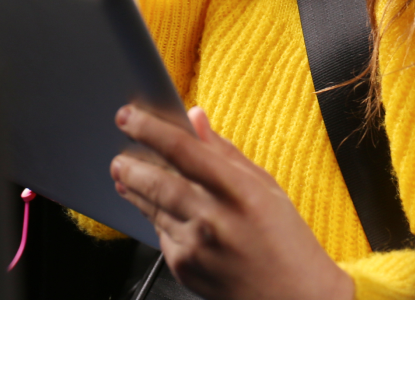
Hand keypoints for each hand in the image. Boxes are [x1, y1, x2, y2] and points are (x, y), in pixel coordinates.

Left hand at [111, 104, 354, 299]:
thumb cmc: (285, 240)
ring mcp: (196, 248)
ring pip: (152, 209)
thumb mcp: (264, 186)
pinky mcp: (184, 270)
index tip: (128, 116)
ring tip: (125, 175)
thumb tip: (194, 118)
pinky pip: (161, 236)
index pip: (183, 150)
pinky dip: (156, 219)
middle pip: (158, 183)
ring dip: (134, 190)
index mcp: (240, 191)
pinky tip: (157, 210)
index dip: (150, 129)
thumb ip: (223, 151)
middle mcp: (215, 220)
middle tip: (118, 156)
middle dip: (130, 165)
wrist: (296, 298)